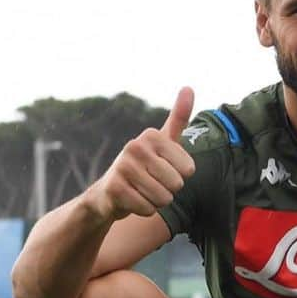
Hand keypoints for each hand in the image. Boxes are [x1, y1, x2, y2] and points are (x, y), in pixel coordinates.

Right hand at [87, 88, 196, 221]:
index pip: (189, 170)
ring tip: (142, 191)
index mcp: (152, 136)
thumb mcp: (163, 142)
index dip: (180, 177)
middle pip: (177, 185)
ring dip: (156, 202)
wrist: (107, 193)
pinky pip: (148, 209)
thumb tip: (189, 87)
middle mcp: (135, 146)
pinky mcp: (115, 189)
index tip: (163, 170)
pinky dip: (144, 210)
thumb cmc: (143, 167)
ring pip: (163, 198)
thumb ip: (178, 118)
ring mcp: (123, 167)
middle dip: (168, 191)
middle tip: (151, 183)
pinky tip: (131, 200)